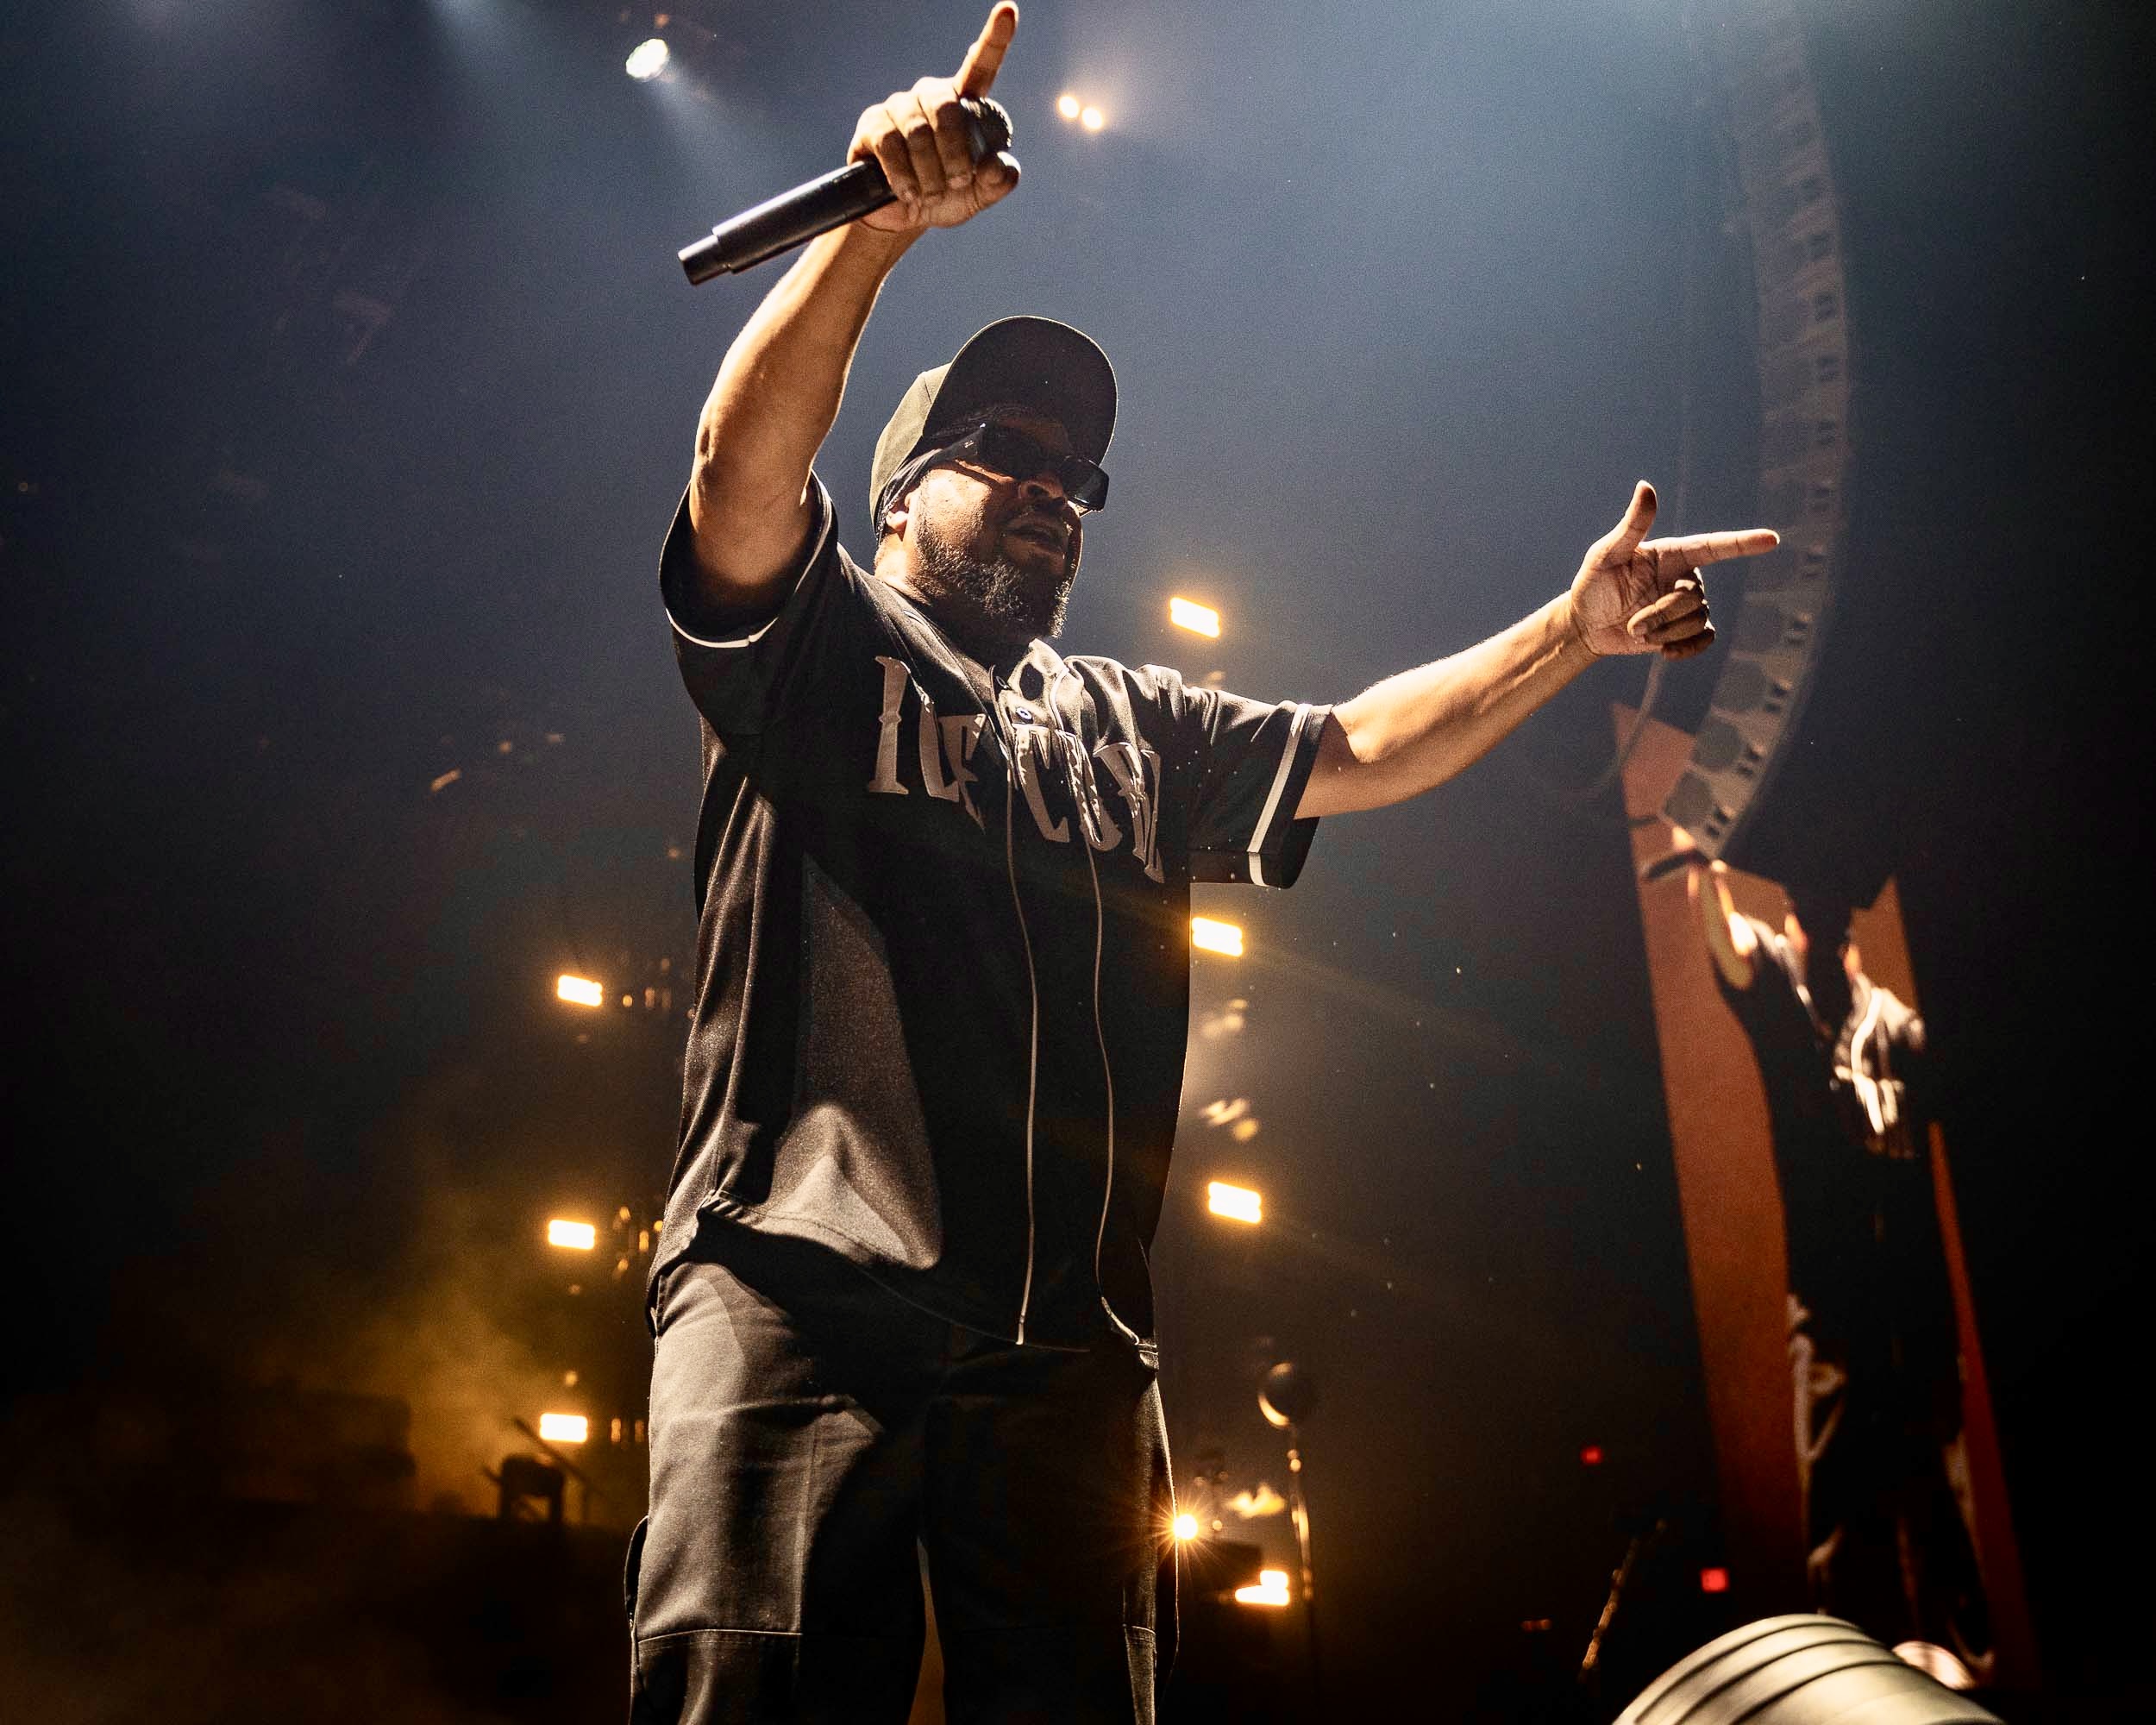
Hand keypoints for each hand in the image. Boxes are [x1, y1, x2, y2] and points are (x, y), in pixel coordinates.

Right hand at [851, 5, 1020, 234]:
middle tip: (958, 182)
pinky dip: (903, 174)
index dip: (995, 38)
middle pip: (946, 108)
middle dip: (955, 153)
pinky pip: (889, 143)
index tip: (1008, 11)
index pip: (981, 65)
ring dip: (929, 171)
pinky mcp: (872, 125)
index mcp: (963, 103)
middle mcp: (930, 96)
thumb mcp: (978, 195)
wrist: (903, 216)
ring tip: (930, 193)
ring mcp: (899, 107)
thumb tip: (1000, 168)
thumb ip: (997, 181)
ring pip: (917, 131)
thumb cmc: (946, 197)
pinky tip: (908, 192)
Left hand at [1566, 481, 1778, 659]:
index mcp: (1673, 554)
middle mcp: (1686, 576)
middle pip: (1694, 598)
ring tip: (1637, 632)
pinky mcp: (1686, 629)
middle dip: (1662, 616)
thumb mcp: (1606, 554)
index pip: (1715, 546)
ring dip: (1664, 632)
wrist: (1588, 625)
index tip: (1772, 539)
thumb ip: (1631, 526)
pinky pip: (1704, 639)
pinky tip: (1664, 652)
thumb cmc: (1593, 584)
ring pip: (1697, 621)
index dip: (1743, 543)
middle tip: (1633, 626)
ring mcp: (1688, 604)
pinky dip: (1686, 648)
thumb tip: (1646, 487)